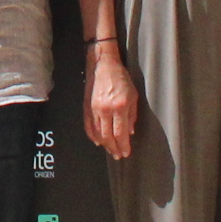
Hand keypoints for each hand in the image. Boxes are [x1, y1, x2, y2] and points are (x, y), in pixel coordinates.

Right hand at [82, 44, 137, 160]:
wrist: (103, 66)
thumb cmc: (121, 78)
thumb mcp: (133, 95)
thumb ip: (132, 115)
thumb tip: (130, 132)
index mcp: (119, 107)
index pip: (120, 133)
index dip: (123, 145)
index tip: (126, 153)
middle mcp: (106, 110)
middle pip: (108, 137)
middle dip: (114, 148)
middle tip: (118, 156)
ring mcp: (94, 109)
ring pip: (98, 133)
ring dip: (105, 145)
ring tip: (110, 151)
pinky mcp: (87, 107)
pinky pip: (89, 126)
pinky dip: (93, 136)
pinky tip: (98, 142)